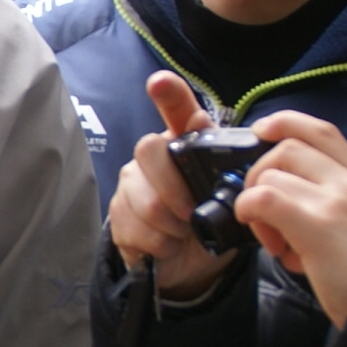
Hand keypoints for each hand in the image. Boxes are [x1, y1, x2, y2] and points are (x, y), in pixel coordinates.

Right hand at [109, 72, 228, 300]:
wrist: (189, 263)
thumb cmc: (208, 220)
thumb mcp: (228, 196)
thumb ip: (223, 161)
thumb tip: (201, 119)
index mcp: (183, 145)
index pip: (174, 107)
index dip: (168, 93)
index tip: (160, 83)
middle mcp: (151, 157)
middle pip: (148, 150)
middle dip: (175, 190)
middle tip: (191, 214)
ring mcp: (130, 185)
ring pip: (146, 201)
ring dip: (172, 227)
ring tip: (182, 233)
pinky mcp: (117, 216)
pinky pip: (137, 228)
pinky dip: (161, 245)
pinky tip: (167, 245)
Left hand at [230, 111, 346, 326]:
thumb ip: (331, 204)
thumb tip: (282, 203)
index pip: (322, 131)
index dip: (285, 122)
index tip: (262, 131)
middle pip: (287, 149)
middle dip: (261, 175)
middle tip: (263, 215)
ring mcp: (336, 200)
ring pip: (271, 176)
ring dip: (257, 207)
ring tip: (275, 242)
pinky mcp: (319, 225)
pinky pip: (265, 199)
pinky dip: (249, 211)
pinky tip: (265, 239)